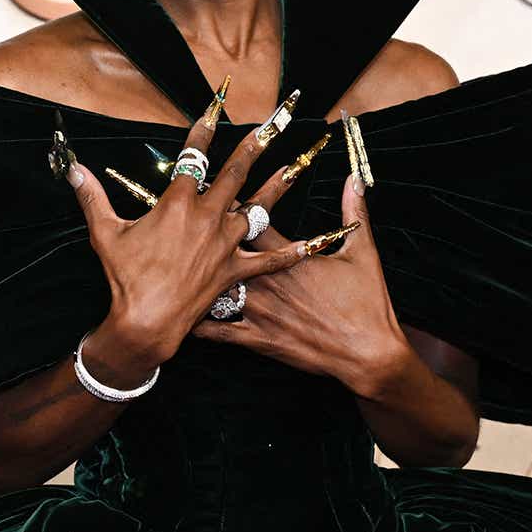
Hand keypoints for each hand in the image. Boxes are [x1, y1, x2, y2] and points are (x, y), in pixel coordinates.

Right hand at [62, 89, 308, 379]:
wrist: (146, 322)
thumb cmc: (125, 278)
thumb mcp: (105, 233)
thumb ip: (92, 197)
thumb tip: (73, 169)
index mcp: (179, 203)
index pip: (194, 155)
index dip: (204, 125)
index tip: (217, 101)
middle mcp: (208, 216)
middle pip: (238, 170)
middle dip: (259, 140)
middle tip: (278, 118)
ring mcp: (226, 243)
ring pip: (261, 206)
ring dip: (284, 181)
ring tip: (304, 160)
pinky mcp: (236, 270)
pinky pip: (270, 259)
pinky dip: (295, 251)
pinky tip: (318, 241)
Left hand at [191, 172, 410, 397]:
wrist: (367, 354)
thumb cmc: (367, 304)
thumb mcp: (363, 252)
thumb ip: (355, 211)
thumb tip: (354, 178)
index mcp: (289, 255)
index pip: (252, 219)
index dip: (232, 203)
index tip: (214, 189)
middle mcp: (266, 279)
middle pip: (224, 249)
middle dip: (202, 233)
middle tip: (179, 218)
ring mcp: (259, 310)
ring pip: (213, 288)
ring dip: (191, 276)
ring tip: (165, 263)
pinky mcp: (257, 338)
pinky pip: (217, 332)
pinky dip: (196, 324)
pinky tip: (175, 318)